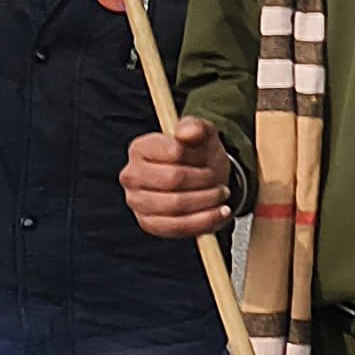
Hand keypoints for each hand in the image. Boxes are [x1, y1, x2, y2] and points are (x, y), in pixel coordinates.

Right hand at [122, 117, 233, 239]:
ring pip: (176, 206)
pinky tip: (220, 212)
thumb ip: (196, 127)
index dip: (197, 156)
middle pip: (173, 179)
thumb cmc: (198, 154)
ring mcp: (137, 202)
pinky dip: (204, 221)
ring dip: (207, 200)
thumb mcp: (203, 133)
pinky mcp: (150, 223)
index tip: (207, 157)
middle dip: (204, 179)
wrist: (203, 177)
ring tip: (221, 194)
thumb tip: (187, 133)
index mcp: (141, 148)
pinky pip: (177, 227)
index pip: (173, 152)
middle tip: (218, 179)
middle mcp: (132, 176)